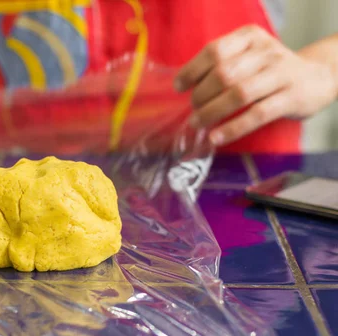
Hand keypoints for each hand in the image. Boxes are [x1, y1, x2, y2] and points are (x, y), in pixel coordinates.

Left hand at [175, 25, 337, 146]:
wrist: (317, 77)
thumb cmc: (269, 71)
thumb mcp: (248, 56)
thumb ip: (221, 65)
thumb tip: (184, 87)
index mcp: (250, 38)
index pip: (215, 51)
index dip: (192, 70)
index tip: (179, 87)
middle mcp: (266, 52)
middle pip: (224, 74)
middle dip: (201, 95)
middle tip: (193, 108)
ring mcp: (281, 74)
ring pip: (239, 94)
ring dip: (212, 112)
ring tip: (197, 122)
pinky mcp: (291, 98)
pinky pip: (257, 115)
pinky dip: (233, 128)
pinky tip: (216, 137)